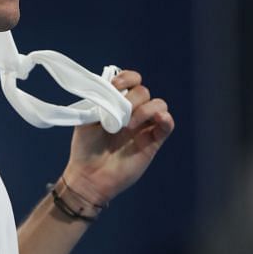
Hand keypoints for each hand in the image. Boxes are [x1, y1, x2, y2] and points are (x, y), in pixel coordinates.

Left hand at [61, 70, 174, 205]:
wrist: (88, 175)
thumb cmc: (85, 148)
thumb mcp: (87, 119)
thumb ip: (101, 101)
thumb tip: (115, 90)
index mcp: (117, 103)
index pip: (131, 80)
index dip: (126, 78)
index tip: (115, 86)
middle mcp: (133, 112)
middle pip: (143, 91)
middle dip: (131, 99)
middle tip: (118, 117)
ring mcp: (144, 126)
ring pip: (159, 104)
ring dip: (145, 109)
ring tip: (129, 126)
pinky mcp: (153, 142)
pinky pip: (167, 125)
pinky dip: (166, 119)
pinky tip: (158, 119)